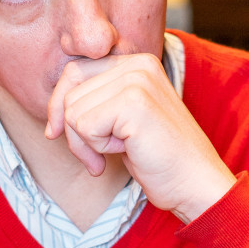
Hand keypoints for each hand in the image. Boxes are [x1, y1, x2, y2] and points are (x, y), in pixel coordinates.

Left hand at [45, 53, 235, 223]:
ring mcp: (137, 80)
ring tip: (118, 151)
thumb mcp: (121, 122)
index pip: (75, 71)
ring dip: (86, 143)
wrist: (196, 184)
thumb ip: (95, 103)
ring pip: (72, 110)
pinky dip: (96, 148)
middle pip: (70, 91)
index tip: (58, 134)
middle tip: (95, 157)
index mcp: (136, 62)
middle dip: (72, 131)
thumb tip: (52, 114)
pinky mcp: (134, 102)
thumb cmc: (158, 158)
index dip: (60, 106)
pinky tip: (125, 151)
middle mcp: (137, 64)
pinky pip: (83, 125)